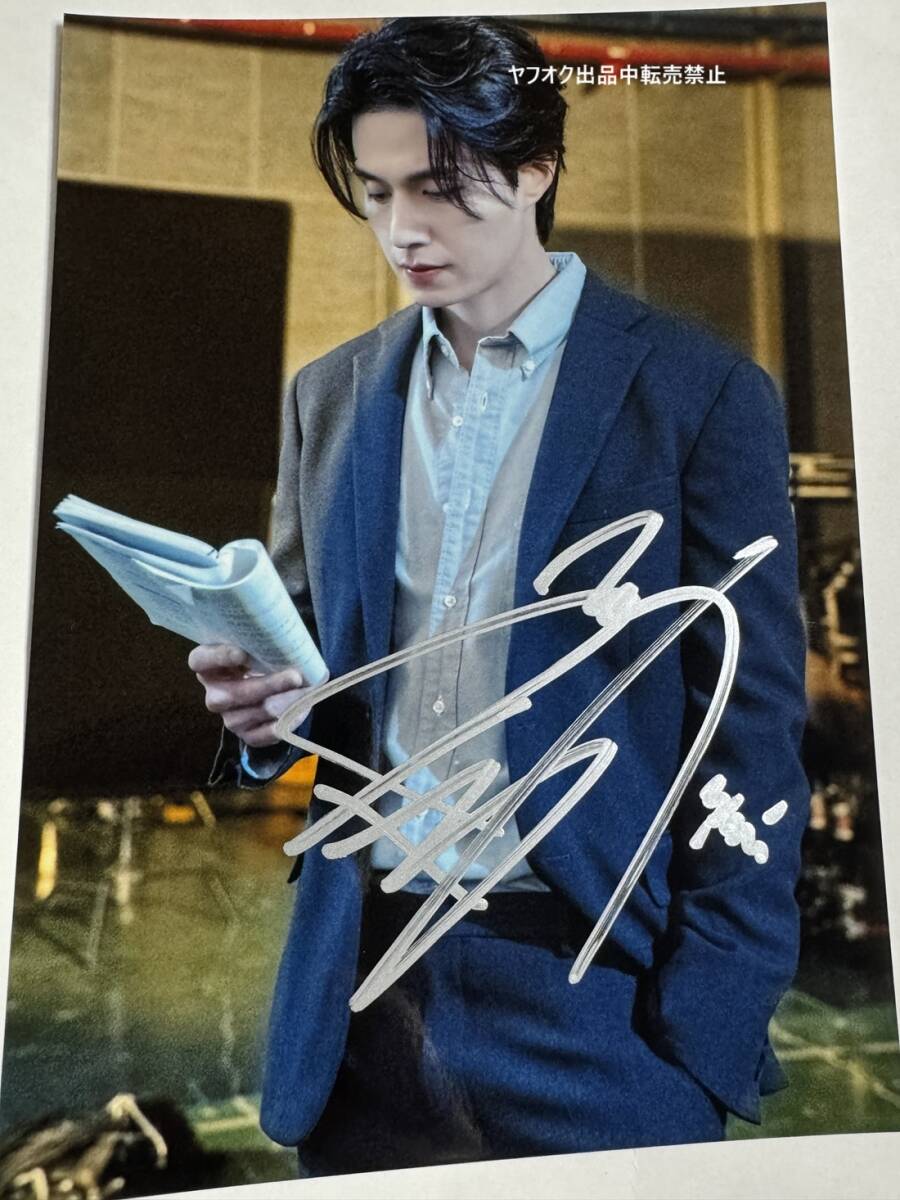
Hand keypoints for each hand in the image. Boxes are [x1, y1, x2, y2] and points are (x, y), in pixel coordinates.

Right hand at [188, 643, 310, 747]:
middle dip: (268, 685)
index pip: (200, 661)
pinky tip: (300, 710)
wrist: (268, 685)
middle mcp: (214, 695)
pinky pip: (264, 735)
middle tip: (295, 676)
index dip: (219, 658)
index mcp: (208, 667)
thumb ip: (259, 642)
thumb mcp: (254, 646)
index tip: (243, 653)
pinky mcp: (246, 735)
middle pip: (232, 694)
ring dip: (283, 703)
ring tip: (305, 692)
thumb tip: (285, 641)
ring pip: (254, 714)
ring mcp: (229, 718)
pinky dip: (284, 722)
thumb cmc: (260, 658)